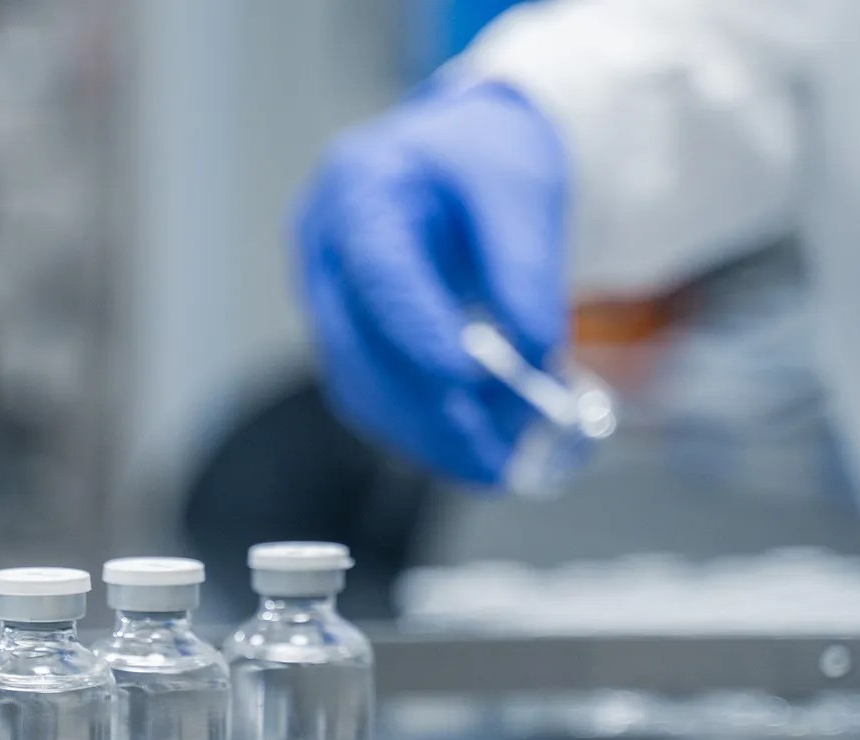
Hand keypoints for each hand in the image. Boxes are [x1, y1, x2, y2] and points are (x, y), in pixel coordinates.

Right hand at [294, 82, 569, 487]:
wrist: (463, 155)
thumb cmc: (486, 159)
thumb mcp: (522, 190)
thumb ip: (525, 271)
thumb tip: (536, 358)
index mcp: (360, 189)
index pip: (380, 276)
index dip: (417, 335)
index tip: (465, 383)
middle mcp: (323, 249)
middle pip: (359, 350)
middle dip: (428, 413)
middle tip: (494, 458)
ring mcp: (323, 299)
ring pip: (359, 387)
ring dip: (424, 435)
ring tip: (493, 463)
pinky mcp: (341, 338)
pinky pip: (370, 396)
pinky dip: (418, 429)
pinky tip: (466, 447)